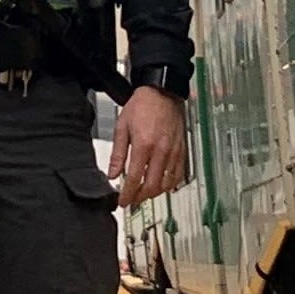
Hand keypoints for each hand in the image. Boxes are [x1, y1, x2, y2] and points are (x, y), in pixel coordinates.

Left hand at [107, 88, 186, 206]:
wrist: (162, 91)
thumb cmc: (142, 105)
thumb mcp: (122, 127)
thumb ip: (118, 154)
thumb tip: (112, 174)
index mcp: (144, 145)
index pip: (134, 179)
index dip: (127, 194)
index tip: (122, 201)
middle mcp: (161, 151)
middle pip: (152, 186)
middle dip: (140, 197)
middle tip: (132, 200)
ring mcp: (174, 152)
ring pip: (166, 183)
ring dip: (154, 193)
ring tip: (144, 194)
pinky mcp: (182, 150)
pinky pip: (178, 174)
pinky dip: (170, 184)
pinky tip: (161, 185)